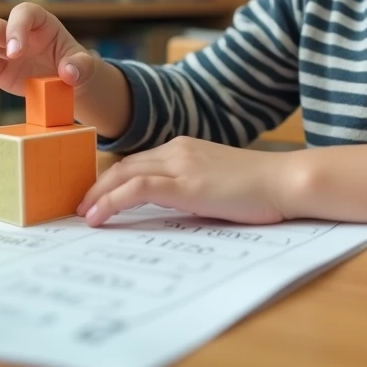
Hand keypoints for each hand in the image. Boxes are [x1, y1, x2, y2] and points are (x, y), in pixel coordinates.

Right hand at [0, 2, 98, 99]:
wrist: (67, 82)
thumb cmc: (75, 65)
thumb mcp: (83, 65)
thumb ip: (80, 66)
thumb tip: (69, 72)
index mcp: (40, 23)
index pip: (23, 13)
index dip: (16, 28)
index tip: (16, 53)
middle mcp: (16, 32)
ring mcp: (1, 50)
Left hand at [76, 137, 298, 226]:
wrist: (286, 181)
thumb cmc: (261, 188)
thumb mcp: (217, 183)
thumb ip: (192, 188)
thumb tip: (170, 208)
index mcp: (185, 147)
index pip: (138, 161)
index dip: (112, 180)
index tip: (95, 199)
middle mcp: (178, 149)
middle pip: (123, 165)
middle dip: (96, 187)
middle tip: (79, 209)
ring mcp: (181, 165)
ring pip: (124, 174)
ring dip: (97, 196)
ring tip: (82, 216)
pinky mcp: (186, 184)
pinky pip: (137, 189)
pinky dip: (111, 202)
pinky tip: (98, 218)